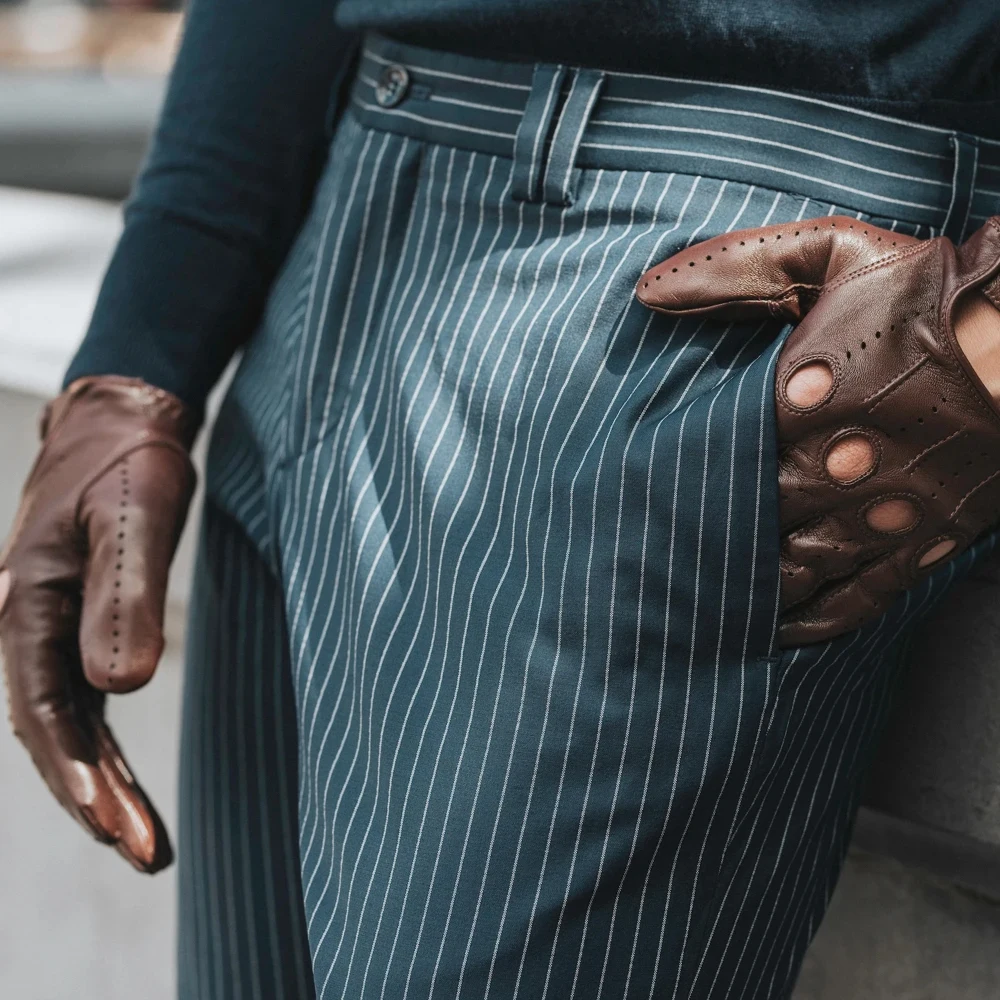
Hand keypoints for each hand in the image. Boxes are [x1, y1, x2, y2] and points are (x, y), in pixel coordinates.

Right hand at [0, 377, 195, 871]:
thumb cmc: (128, 465)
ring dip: (98, 784)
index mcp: (27, 607)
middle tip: (148, 855)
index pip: (46, 712)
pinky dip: (99, 750)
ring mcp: (47, 633)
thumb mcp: (137, 518)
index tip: (119, 831)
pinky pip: (79, 705)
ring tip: (145, 844)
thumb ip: (128, 595)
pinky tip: (121, 784)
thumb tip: (122, 688)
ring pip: (66, 727)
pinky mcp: (75, 629)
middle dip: (95, 799)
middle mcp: (26, 629)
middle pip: (53, 734)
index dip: (79, 775)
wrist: (117, 425)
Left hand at [636, 216, 999, 645]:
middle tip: (652, 560)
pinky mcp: (920, 542)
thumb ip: (733, 268)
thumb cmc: (929, 290)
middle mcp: (834, 468)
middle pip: (747, 521)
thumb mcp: (829, 254)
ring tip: (701, 604)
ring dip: (746, 588)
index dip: (669, 480)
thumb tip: (645, 291)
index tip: (633, 492)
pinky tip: (778, 630)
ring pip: (792, 571)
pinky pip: (855, 598)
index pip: (713, 455)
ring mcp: (879, 513)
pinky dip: (811, 620)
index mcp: (800, 400)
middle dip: (702, 540)